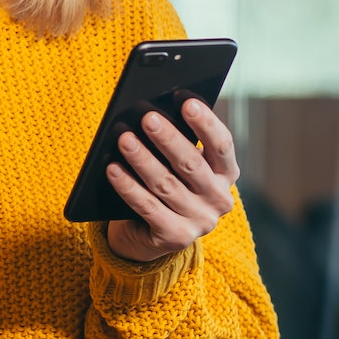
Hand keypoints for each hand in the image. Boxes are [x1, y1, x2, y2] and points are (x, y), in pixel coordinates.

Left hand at [105, 99, 239, 263]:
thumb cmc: (166, 184)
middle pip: (191, 164)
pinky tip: (113, 169)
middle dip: (168, 139)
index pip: (222, 145)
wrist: (150, 234)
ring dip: (142, 160)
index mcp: (226, 174)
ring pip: (166, 185)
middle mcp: (219, 199)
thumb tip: (154, 114)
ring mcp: (199, 221)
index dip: (206, 123)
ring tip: (124, 139)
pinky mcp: (176, 236)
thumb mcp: (177, 165)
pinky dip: (128, 186)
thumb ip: (177, 144)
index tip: (187, 102)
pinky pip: (147, 207)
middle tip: (147, 118)